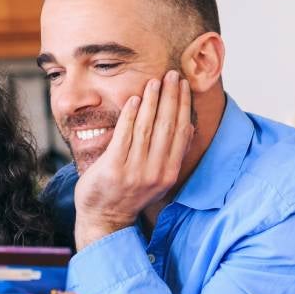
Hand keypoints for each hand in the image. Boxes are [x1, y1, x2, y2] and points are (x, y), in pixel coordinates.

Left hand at [73, 70, 192, 249]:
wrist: (104, 218)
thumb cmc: (129, 194)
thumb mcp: (158, 178)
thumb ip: (172, 154)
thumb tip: (189, 126)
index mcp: (169, 172)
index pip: (181, 132)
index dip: (183, 106)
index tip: (183, 85)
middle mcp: (155, 172)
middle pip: (167, 126)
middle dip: (170, 97)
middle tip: (171, 75)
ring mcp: (134, 170)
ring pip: (146, 127)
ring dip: (151, 101)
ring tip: (153, 82)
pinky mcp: (114, 167)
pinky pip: (124, 134)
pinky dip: (130, 114)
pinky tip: (134, 99)